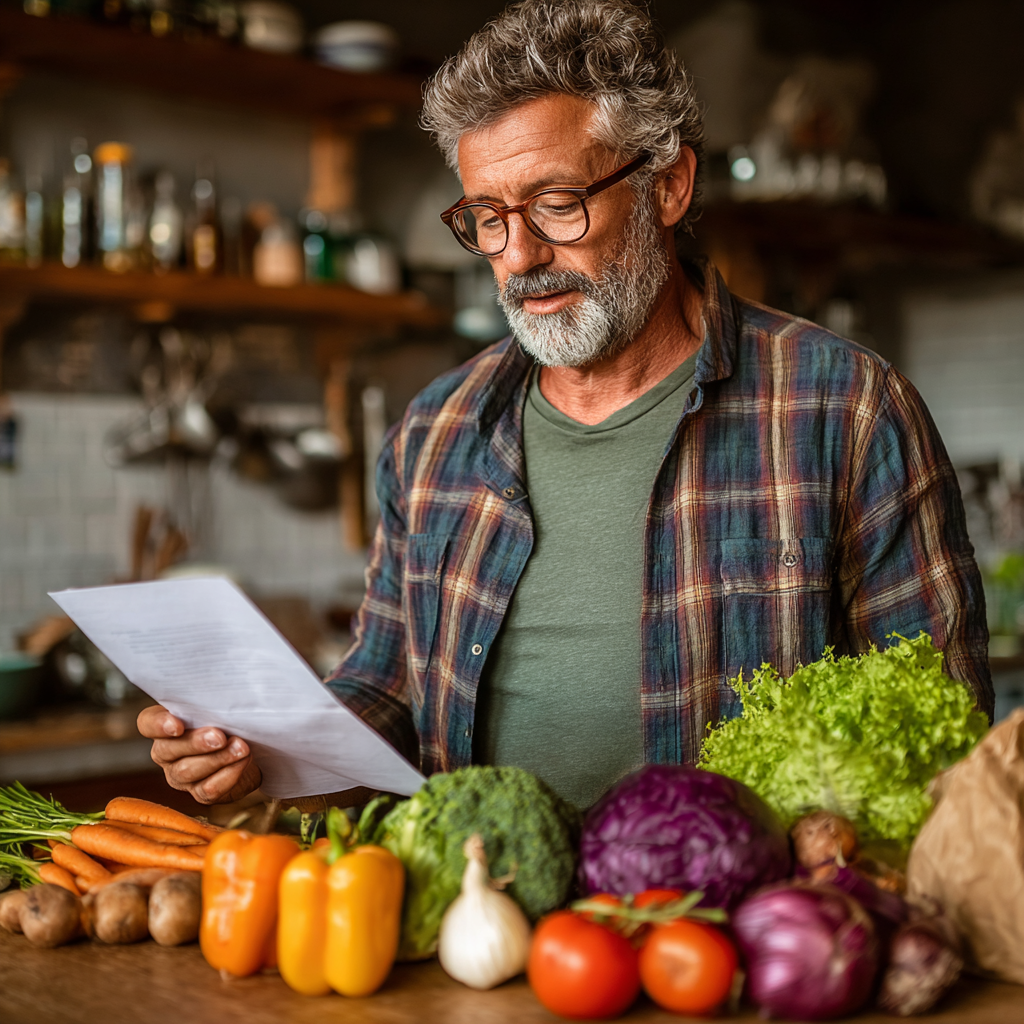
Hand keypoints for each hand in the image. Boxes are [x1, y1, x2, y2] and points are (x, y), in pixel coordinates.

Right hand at [137, 705, 261, 804]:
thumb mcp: (220, 708)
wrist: (253, 750)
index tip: (177, 725)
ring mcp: (180, 776)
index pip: (148, 723)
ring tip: (241, 748)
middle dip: (195, 743)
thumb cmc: (231, 722)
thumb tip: (224, 696)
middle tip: (219, 737)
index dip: (158, 724)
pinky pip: (208, 789)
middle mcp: (166, 753)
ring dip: (218, 758)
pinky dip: (228, 775)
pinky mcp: (200, 793)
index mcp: (165, 726)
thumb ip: (213, 704)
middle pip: (168, 750)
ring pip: (188, 771)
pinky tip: (243, 762)